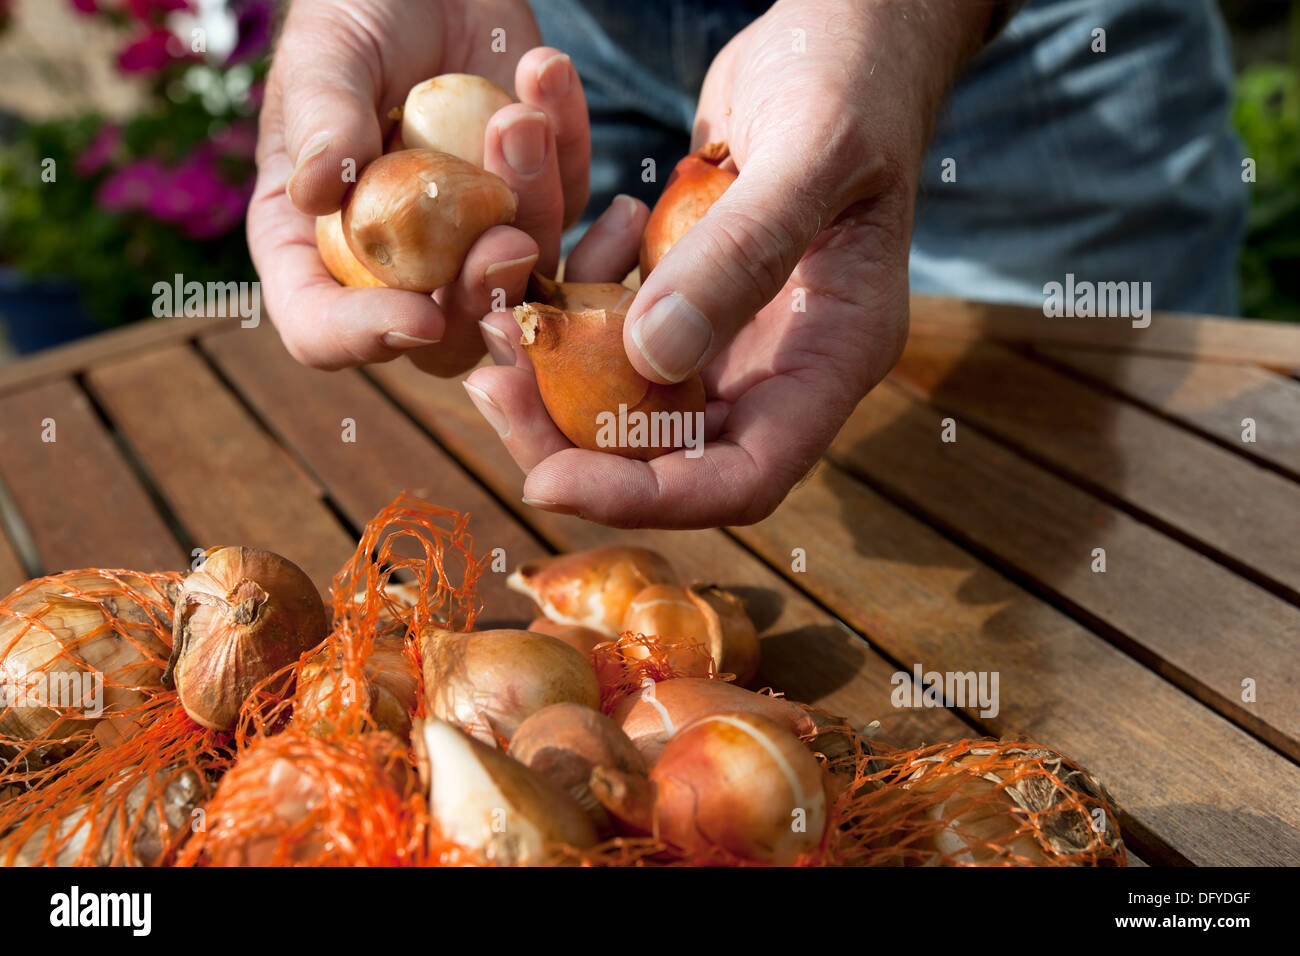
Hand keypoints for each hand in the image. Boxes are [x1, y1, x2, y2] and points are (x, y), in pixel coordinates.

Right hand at [248, 0, 589, 369]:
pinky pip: (569, 209)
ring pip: (521, 277)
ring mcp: (471, 242)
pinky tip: (550, 82)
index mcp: (313, 243)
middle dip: (480, 297)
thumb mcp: (326, 54)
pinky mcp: (533, 206)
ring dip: (531, 198)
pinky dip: (569, 152)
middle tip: (505, 239)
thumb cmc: (358, 11)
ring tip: (520, 111)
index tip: (417, 316)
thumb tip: (314, 190)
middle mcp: (395, 262)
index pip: (322, 327)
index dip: (365, 338)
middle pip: (441, 336)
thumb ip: (322, 117)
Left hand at [465, 0, 989, 526]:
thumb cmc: (854, 78)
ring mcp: (727, 329)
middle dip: (571, 437)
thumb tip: (653, 355)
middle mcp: (776, 363)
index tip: (551, 480)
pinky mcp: (682, 287)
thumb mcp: (814, 150)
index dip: (649, 497)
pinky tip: (521, 259)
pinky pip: (607, 321)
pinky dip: (560, 299)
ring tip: (489, 315)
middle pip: (669, 453)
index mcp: (832, 356)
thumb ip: (744, 251)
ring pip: (624, 393)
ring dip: (548, 368)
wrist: (845, 31)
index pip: (744, 477)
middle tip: (491, 386)